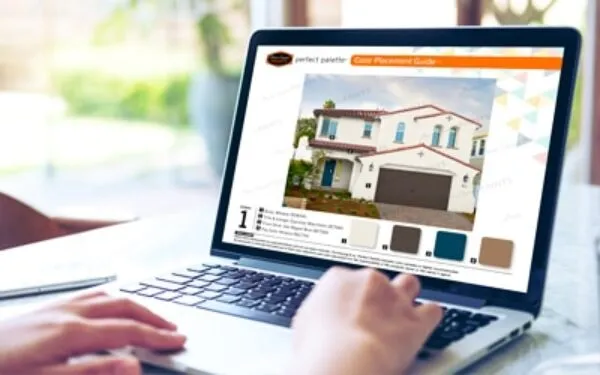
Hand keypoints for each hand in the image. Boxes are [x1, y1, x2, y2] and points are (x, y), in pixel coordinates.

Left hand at [0, 291, 185, 374]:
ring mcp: (58, 306)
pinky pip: (91, 295)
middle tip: (174, 330)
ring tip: (151, 318)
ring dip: (136, 306)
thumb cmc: (3, 371)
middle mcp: (68, 312)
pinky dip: (113, 299)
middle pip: (125, 305)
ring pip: (109, 297)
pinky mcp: (47, 308)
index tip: (179, 341)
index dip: (157, 336)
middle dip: (154, 316)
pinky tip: (111, 306)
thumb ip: (92, 372)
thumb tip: (133, 365)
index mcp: (72, 331)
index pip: (128, 330)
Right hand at [290, 268, 441, 374]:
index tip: (350, 309)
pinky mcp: (416, 320)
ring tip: (402, 312)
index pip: (348, 278)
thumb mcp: (304, 324)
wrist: (343, 362)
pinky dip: (429, 317)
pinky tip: (423, 325)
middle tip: (374, 313)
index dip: (351, 296)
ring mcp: (394, 299)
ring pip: (409, 284)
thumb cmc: (318, 348)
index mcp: (338, 279)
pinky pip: (433, 311)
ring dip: (407, 297)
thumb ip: (318, 313)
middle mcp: (368, 282)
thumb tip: (319, 321)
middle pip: (379, 280)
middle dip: (379, 294)